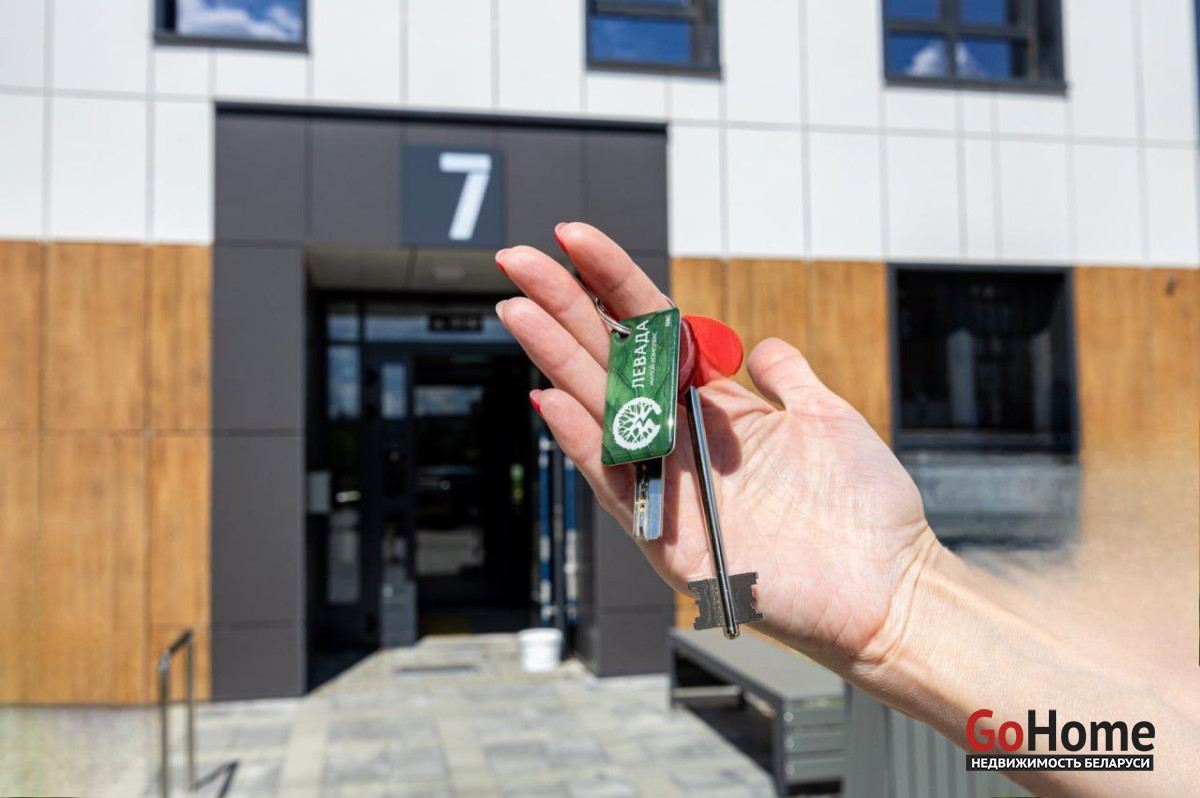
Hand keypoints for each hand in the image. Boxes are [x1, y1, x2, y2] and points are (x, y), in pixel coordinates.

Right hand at [496, 223, 937, 674]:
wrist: (888, 589)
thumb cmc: (865, 510)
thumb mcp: (828, 418)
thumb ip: (791, 379)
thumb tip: (766, 346)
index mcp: (716, 408)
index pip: (650, 331)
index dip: (611, 283)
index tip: (574, 239)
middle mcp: (684, 440)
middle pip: (610, 361)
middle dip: (563, 308)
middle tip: (516, 260)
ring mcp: (670, 486)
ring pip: (602, 411)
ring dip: (557, 361)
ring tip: (517, 312)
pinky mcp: (668, 537)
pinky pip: (615, 482)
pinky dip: (582, 442)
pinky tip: (550, 398)